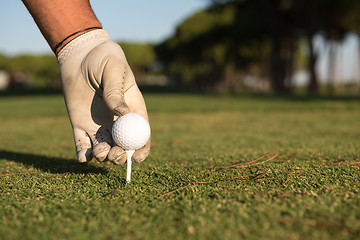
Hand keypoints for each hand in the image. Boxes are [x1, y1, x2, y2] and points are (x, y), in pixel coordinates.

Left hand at [57, 29, 149, 163]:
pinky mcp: (80, 124)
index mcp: (132, 109)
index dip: (141, 148)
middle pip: (123, 146)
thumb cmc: (103, 58)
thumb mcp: (113, 70)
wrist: (80, 55)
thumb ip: (116, 92)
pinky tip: (83, 157)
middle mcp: (117, 121)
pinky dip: (83, 154)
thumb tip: (122, 115)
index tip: (136, 157)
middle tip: (115, 154)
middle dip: (120, 156)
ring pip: (104, 148)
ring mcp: (99, 124)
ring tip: (99, 150)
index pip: (141, 133)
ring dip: (103, 156)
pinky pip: (82, 144)